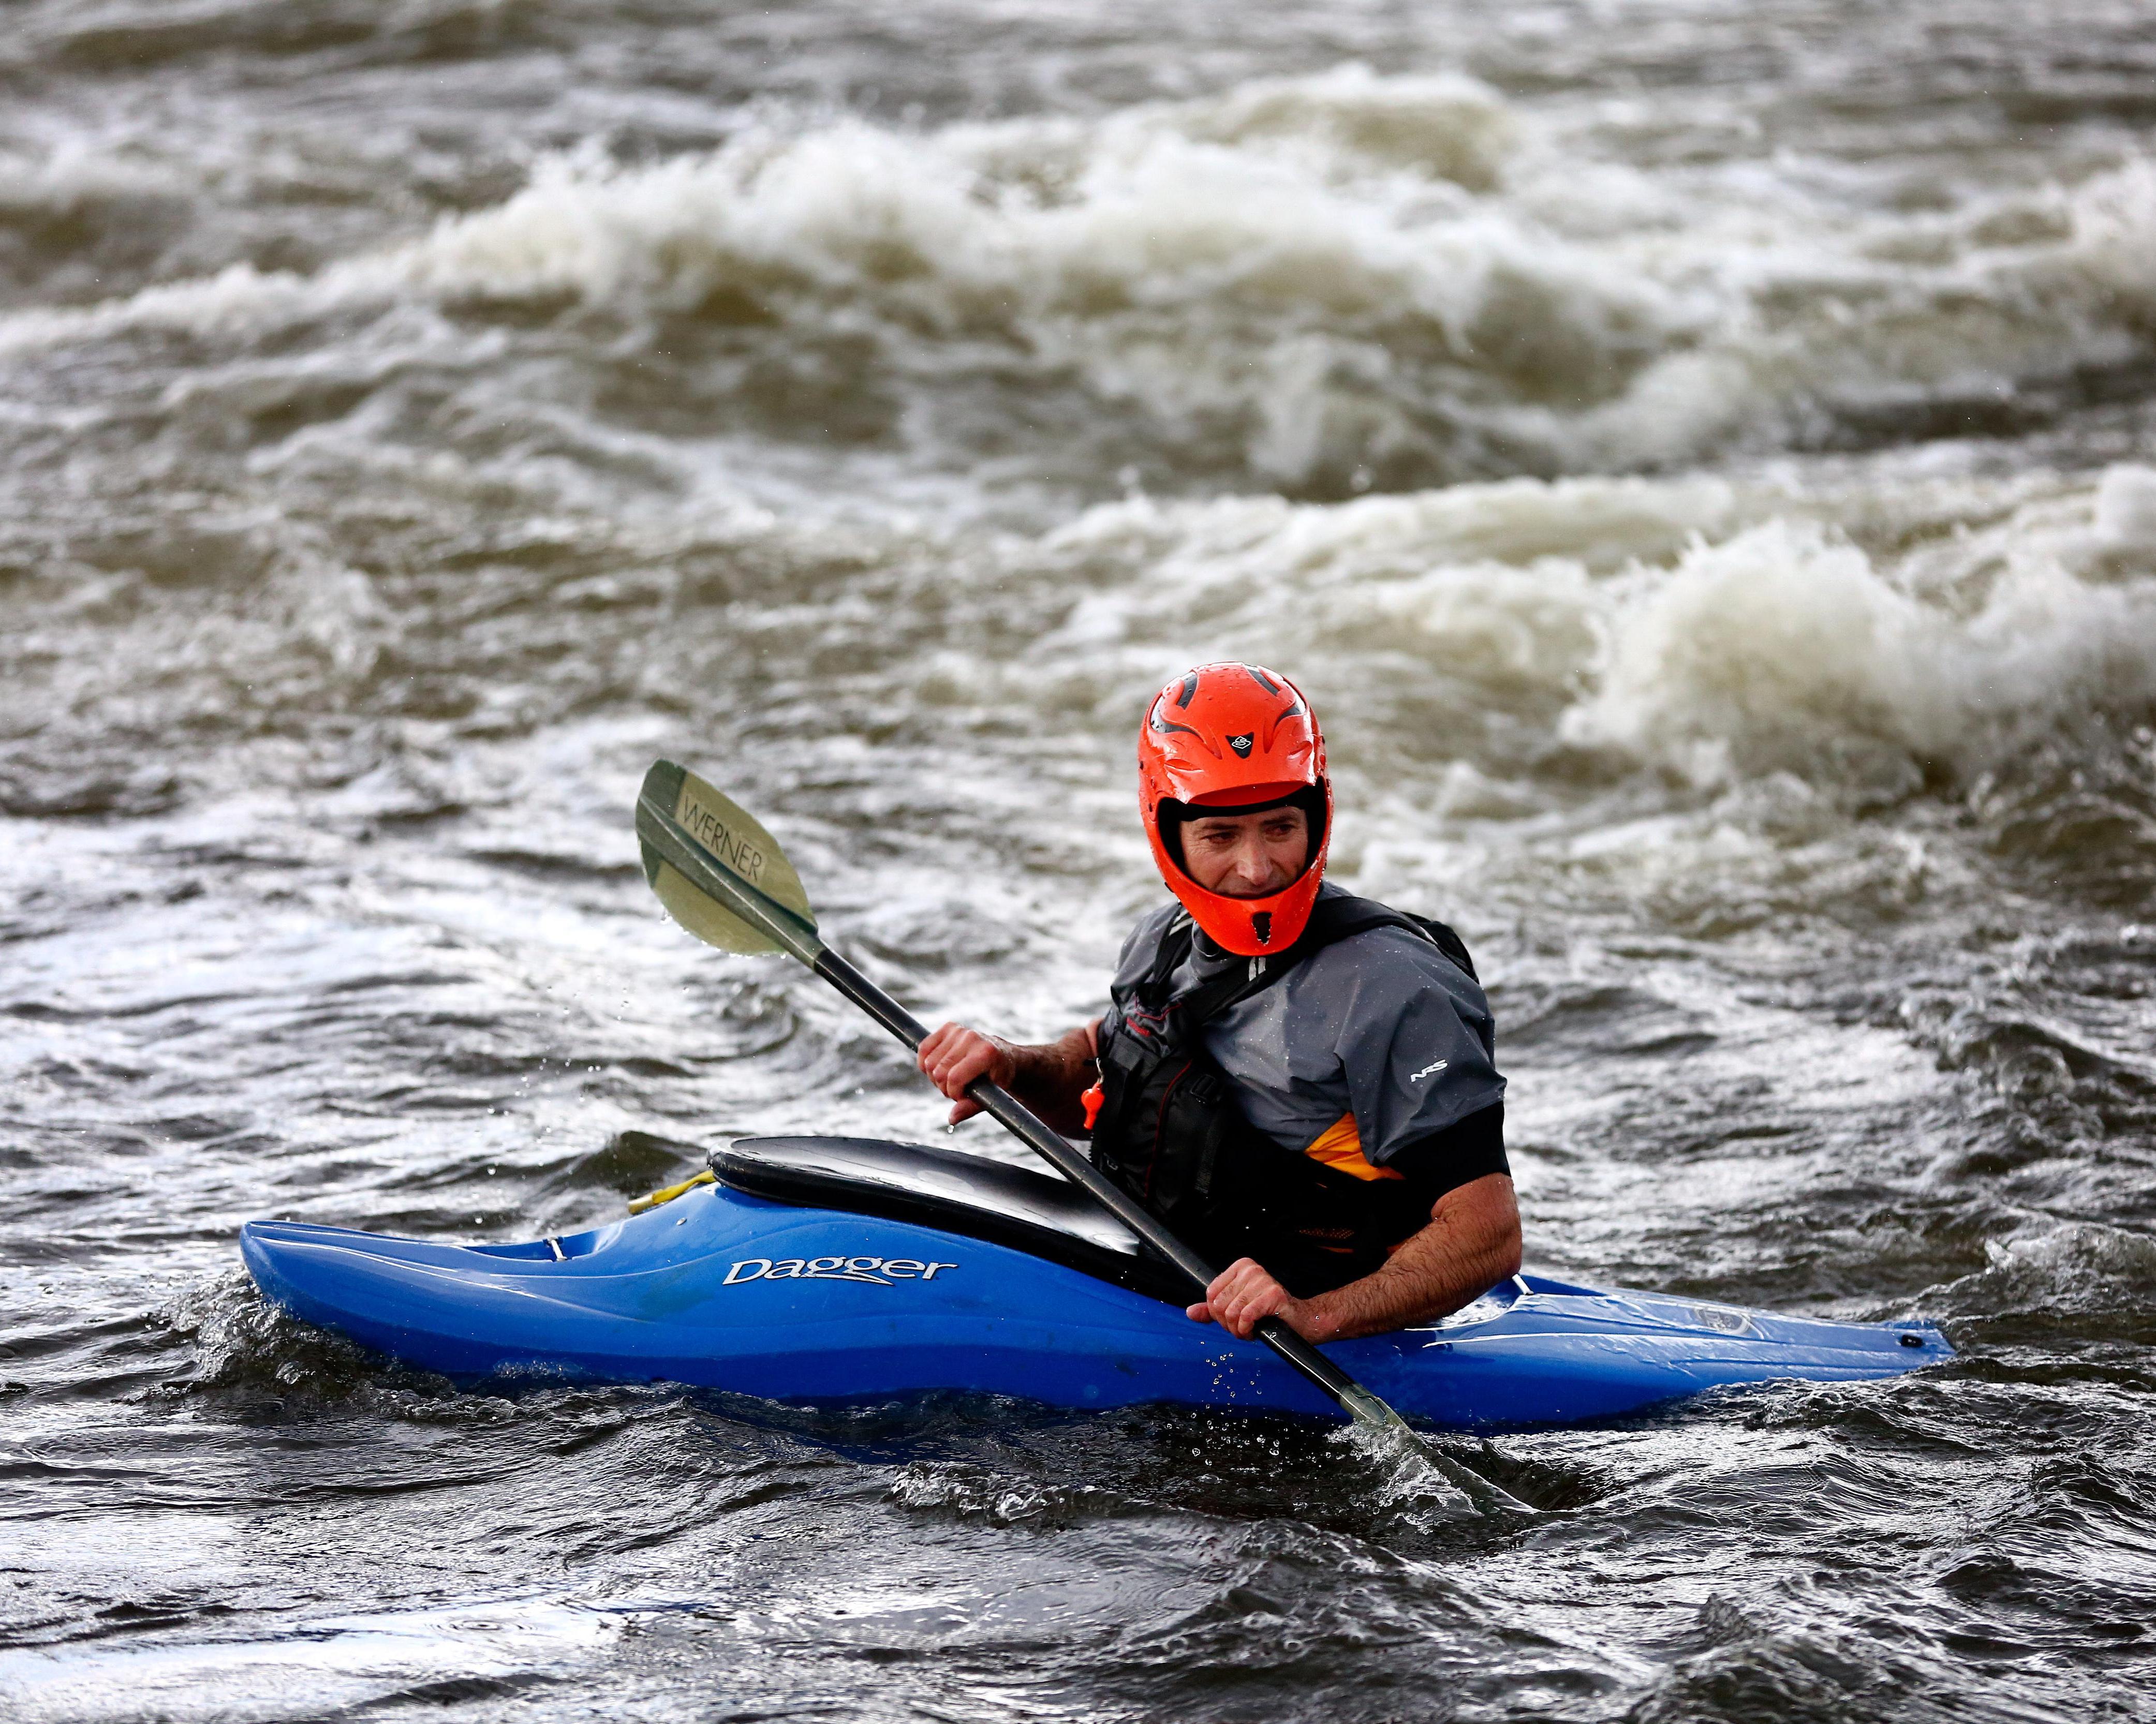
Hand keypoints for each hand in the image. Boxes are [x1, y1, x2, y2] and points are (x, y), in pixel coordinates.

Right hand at [917, 1022, 1016, 1124]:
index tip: (962, 1096)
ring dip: (935, 1076)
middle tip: (956, 1089)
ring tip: (950, 1078)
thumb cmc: (998, 1077)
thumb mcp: (991, 1095)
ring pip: (929, 1062)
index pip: (954, 1078)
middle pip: (939, 1072)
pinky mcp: (949, 1027)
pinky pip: (924, 1048)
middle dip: (944, 1087)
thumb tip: (951, 1118)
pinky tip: (936, 1068)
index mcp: (986, 1053)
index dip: (954, 1093)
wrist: (1004, 1056)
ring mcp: (959, 1030)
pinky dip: (925, 1062)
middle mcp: (972, 1038)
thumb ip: (971, 1107)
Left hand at [1185, 1257, 1312, 1340]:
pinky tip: (1255, 1331)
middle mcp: (1250, 1269)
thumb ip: (1212, 1310)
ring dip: (1238, 1330)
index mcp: (1240, 1267)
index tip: (1231, 1321)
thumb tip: (1190, 1312)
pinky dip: (1246, 1330)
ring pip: (1231, 1313)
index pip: (1211, 1293)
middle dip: (1228, 1325)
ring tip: (1250, 1330)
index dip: (1217, 1314)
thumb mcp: (1237, 1309)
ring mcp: (1262, 1280)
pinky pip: (1245, 1317)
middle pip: (1219, 1305)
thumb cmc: (1269, 1314)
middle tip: (1242, 1328)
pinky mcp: (1273, 1294)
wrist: (1300, 1321)